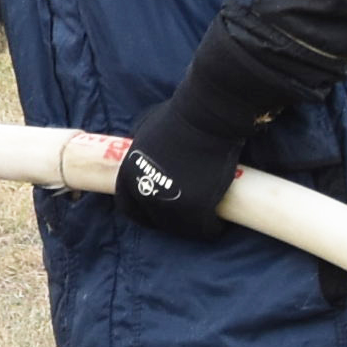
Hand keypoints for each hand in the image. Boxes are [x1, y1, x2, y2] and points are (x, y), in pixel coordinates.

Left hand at [113, 95, 246, 239]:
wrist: (205, 120)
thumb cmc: (177, 118)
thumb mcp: (144, 129)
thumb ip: (139, 147)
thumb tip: (140, 152)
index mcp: (129, 176)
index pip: (129, 208)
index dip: (144, 212)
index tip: (157, 213)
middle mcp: (146, 193)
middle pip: (156, 221)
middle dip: (170, 221)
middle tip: (186, 216)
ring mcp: (171, 203)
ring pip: (181, 228)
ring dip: (192, 227)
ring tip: (204, 221)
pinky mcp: (198, 207)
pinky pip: (205, 227)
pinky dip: (211, 228)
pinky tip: (217, 224)